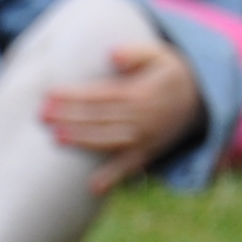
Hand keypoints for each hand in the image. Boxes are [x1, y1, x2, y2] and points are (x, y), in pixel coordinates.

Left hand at [39, 35, 202, 192]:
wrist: (199, 97)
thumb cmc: (167, 72)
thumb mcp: (159, 54)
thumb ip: (136, 53)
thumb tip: (113, 55)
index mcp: (141, 94)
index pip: (102, 95)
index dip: (76, 96)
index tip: (50, 94)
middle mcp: (143, 118)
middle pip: (100, 118)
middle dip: (70, 117)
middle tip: (42, 115)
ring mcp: (146, 138)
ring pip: (109, 140)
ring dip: (82, 140)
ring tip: (56, 137)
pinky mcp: (148, 152)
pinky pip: (130, 167)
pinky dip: (113, 178)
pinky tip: (93, 188)